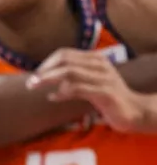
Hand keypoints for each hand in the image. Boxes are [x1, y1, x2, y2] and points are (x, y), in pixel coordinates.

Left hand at [28, 48, 153, 132]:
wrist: (134, 111)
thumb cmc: (107, 98)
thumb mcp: (90, 82)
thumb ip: (73, 77)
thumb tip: (45, 76)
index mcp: (95, 59)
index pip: (65, 53)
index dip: (47, 62)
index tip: (36, 74)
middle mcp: (99, 65)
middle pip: (65, 60)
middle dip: (44, 70)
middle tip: (30, 82)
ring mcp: (103, 78)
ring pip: (69, 72)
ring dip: (48, 79)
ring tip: (35, 86)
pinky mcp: (104, 93)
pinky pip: (77, 89)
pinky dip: (61, 92)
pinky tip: (52, 97)